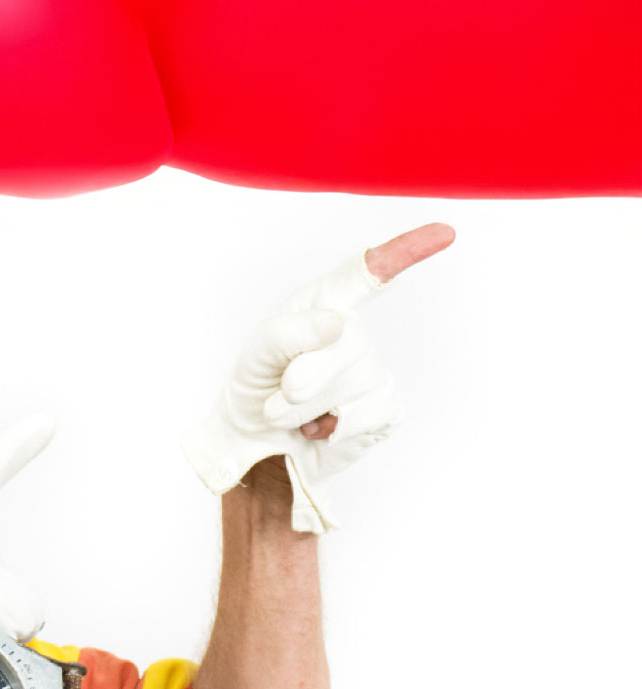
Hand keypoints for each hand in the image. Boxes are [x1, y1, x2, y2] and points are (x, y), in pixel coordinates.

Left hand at [181, 223, 453, 532]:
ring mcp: (372, 370)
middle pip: (345, 344)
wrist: (253, 446)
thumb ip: (288, 334)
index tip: (444, 233)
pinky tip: (318, 428)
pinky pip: (366, 416)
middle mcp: (351, 333)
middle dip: (301, 379)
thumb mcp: (256, 354)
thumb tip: (337, 323)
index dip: (406, 250)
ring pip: (351, 386)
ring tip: (289, 414)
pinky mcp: (383, 409)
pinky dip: (332, 429)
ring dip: (305, 410)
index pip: (366, 272)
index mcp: (322, 306)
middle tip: (276, 397)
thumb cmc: (256, 388)